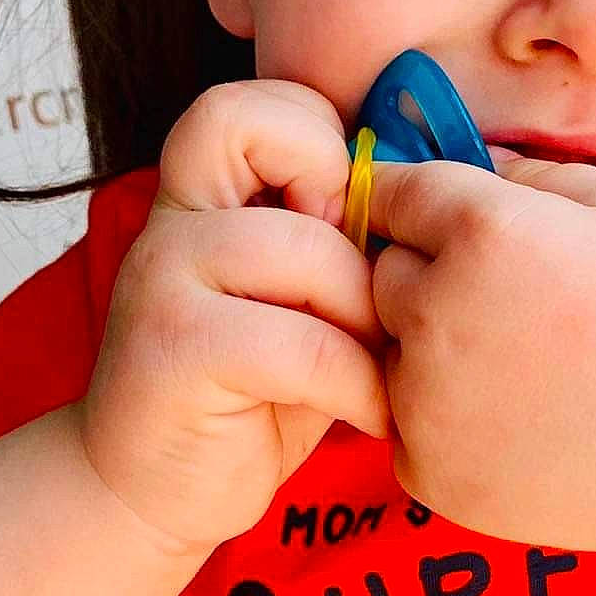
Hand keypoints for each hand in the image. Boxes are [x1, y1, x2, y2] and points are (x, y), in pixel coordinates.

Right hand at [79, 80, 389, 552]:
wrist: (152, 493)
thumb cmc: (255, 394)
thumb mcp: (305, 302)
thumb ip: (342, 243)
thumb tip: (442, 203)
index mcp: (204, 196)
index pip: (254, 102)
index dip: (320, 143)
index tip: (347, 226)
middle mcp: (173, 221)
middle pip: (283, 149)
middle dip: (358, 230)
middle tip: (372, 303)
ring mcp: (163, 279)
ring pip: (308, 253)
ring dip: (369, 321)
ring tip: (381, 369)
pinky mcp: (175, 351)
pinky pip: (304, 345)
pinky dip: (358, 386)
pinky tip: (369, 415)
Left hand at [368, 154, 595, 555]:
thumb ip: (538, 173)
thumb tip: (471, 160)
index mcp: (485, 233)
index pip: (393, 191)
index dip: (420, 201)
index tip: (441, 218)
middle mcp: (438, 314)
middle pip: (381, 271)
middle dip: (426, 273)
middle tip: (504, 300)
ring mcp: (426, 402)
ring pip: (386, 351)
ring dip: (428, 348)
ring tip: (516, 364)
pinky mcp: (426, 471)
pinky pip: (404, 425)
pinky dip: (442, 420)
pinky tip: (516, 420)